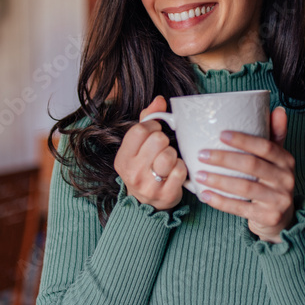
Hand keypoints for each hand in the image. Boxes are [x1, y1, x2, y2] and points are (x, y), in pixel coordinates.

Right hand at [114, 96, 187, 210]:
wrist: (145, 205)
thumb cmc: (143, 168)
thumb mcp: (138, 146)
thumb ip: (147, 120)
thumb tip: (159, 100)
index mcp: (123, 158)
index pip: (140, 130)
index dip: (152, 126)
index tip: (155, 132)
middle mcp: (133, 173)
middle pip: (157, 140)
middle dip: (164, 141)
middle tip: (163, 148)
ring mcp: (149, 186)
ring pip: (169, 155)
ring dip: (173, 155)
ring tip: (169, 160)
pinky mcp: (166, 195)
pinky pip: (180, 170)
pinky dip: (182, 168)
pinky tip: (176, 171)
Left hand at [196, 107, 295, 242]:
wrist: (283, 219)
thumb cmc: (273, 183)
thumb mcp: (277, 160)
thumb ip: (275, 135)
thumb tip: (277, 109)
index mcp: (286, 160)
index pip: (265, 146)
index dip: (243, 139)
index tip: (220, 134)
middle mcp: (286, 179)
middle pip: (252, 165)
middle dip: (224, 159)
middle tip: (202, 154)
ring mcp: (278, 199)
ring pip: (245, 187)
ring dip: (218, 180)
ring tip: (199, 175)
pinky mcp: (268, 217)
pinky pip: (240, 208)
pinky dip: (220, 201)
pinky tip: (205, 195)